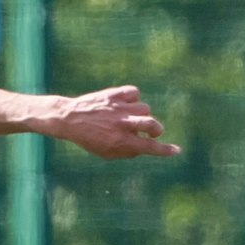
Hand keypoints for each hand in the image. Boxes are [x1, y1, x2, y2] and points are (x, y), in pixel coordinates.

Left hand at [52, 86, 179, 159]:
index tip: (176, 150)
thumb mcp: (105, 153)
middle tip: (152, 132)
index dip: (164, 150)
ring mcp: (118, 108)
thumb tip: (145, 147)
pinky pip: (134, 92)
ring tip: (129, 117)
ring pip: (144, 108)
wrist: (68, 119)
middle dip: (157, 129)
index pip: (148, 147)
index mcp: (119, 141)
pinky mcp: (114, 94)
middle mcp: (121, 124)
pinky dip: (133, 98)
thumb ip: (127, 152)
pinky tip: (124, 103)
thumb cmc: (88, 138)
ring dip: (141, 114)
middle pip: (152, 124)